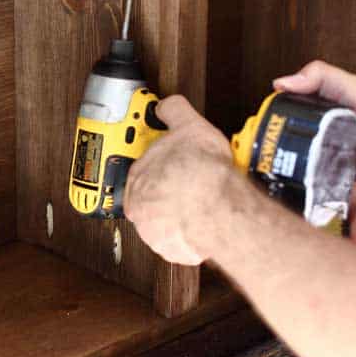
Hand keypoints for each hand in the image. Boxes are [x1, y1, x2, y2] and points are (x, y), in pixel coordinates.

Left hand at [124, 95, 237, 265]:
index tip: (174, 170)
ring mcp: (155, 232)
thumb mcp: (189, 125)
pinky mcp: (172, 251)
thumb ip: (174, 111)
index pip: (144, 172)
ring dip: (178, 217)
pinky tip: (202, 224)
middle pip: (152, 199)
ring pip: (163, 224)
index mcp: (138, 178)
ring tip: (200, 206)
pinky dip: (188, 238)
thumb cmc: (202, 171)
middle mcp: (141, 207)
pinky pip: (178, 244)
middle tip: (192, 188)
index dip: (163, 169)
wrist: (218, 206)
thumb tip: (167, 106)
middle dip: (170, 194)